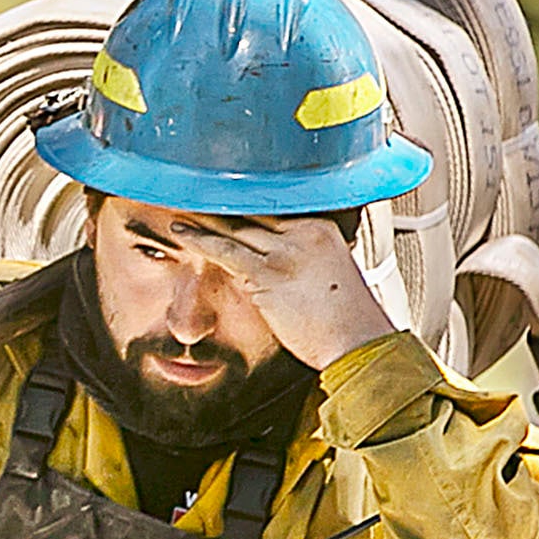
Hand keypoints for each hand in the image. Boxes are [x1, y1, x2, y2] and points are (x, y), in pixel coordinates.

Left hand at [166, 215, 391, 370]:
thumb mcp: (329, 272)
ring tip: (180, 212)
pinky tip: (182, 234)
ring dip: (203, 219)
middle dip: (220, 205)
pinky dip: (199, 240)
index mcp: (321, 227)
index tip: (220, 195)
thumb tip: (270, 255)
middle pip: (251, 211)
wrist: (358, 343)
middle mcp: (304, 233)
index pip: (272, 207)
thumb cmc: (345, 318)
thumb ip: (302, 255)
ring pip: (235, 226)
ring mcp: (286, 251)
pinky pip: (225, 251)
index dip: (242, 202)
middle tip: (193, 194)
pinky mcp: (268, 274)